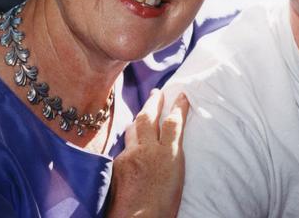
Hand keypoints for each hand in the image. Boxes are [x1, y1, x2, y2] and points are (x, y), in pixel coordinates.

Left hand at [107, 89, 188, 217]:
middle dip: (154, 101)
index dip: (178, 106)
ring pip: (134, 129)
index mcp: (169, 153)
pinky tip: (132, 146)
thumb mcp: (176, 176)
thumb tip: (168, 145)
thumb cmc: (164, 206)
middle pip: (150, 116)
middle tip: (157, 92)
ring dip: (140, 118)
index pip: (174, 122)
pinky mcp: (117, 164)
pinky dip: (130, 144)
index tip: (181, 95)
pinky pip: (125, 147)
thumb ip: (170, 156)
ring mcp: (131, 155)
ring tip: (144, 112)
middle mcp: (149, 149)